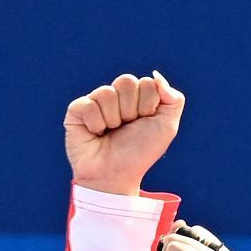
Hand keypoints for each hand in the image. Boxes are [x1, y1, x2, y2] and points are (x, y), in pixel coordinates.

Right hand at [64, 72, 184, 195]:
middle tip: (126, 128)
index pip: (146, 83)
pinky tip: (96, 134)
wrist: (116, 176)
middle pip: (126, 81)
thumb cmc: (139, 153)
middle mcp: (115, 97)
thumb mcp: (166, 127)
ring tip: (110, 133)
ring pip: (107, 93)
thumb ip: (173, 99)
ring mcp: (95, 102)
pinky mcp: (76, 111)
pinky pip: (89, 104)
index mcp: (137, 97)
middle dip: (131, 110)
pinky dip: (96, 124)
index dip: (148, 106)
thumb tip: (156, 74)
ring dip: (114, 119)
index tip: (143, 123)